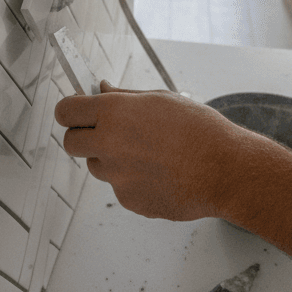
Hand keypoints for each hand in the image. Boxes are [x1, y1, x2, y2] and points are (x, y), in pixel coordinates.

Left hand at [55, 81, 252, 220]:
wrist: (225, 170)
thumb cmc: (198, 130)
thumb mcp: (159, 99)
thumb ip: (123, 97)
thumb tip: (102, 90)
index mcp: (113, 113)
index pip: (66, 111)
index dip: (69, 110)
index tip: (75, 110)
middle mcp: (108, 144)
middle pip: (70, 143)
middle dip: (82, 136)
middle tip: (102, 131)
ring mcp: (117, 176)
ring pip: (96, 166)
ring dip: (109, 158)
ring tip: (145, 152)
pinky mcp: (129, 200)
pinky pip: (120, 187)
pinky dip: (132, 180)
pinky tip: (158, 171)